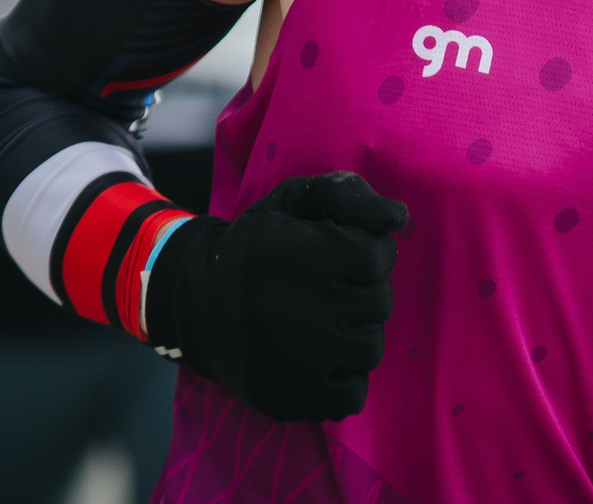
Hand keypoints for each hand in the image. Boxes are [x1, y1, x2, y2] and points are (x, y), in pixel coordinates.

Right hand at [143, 172, 406, 422]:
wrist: (195, 306)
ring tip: (325, 322)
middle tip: (331, 290)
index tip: (344, 254)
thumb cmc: (256, 248)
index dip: (369, 252)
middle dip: (362, 291)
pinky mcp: (287, 398)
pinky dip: (344, 377)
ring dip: (356, 333)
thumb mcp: (291, 203)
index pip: (377, 256)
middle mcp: (298, 310)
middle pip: (379, 302)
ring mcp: (293, 362)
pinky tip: (321, 358)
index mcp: (299, 256)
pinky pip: (353, 396)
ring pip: (370, 348)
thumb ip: (345, 194)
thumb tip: (398, 217)